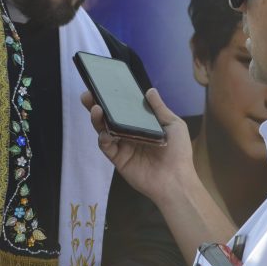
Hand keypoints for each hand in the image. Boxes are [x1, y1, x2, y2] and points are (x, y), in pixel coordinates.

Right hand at [81, 87, 194, 205]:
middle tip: (88, 94)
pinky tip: (104, 132)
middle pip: (109, 118)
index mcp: (141, 124)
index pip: (123, 109)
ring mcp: (122, 146)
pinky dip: (103, 138)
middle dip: (97, 106)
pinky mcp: (118, 159)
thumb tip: (149, 90)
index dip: (113, 99)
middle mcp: (129, 134)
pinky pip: (107, 147)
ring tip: (96, 108)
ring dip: (98, 119)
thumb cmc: (178, 151)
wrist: (176, 179)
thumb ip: (159, 109)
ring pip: (104, 130)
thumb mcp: (173, 124)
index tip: (103, 86)